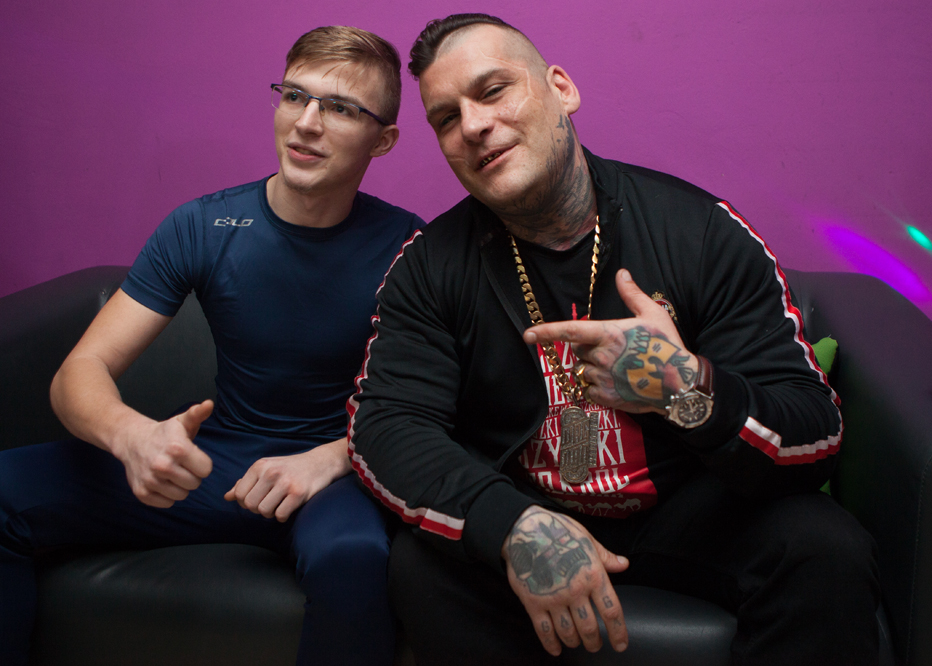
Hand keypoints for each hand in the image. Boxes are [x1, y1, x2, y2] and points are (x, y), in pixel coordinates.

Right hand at [113, 399, 214, 507]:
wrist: (132, 441)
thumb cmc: (164, 433)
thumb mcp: (182, 422)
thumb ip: (198, 414)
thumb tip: (208, 404)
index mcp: (177, 448)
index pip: (206, 470)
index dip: (202, 463)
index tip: (192, 456)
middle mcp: (162, 465)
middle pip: (195, 484)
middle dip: (191, 475)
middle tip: (181, 464)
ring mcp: (150, 481)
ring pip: (182, 496)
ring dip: (180, 486)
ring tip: (171, 472)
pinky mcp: (142, 493)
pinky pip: (167, 503)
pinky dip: (166, 495)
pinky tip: (161, 481)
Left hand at [224, 437, 351, 521]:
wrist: (321, 463)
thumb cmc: (291, 468)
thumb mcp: (267, 469)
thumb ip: (246, 482)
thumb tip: (228, 496)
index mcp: (260, 466)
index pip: (240, 494)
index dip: (246, 503)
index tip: (258, 499)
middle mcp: (271, 472)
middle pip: (250, 505)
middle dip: (259, 509)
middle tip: (270, 503)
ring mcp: (285, 482)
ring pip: (264, 511)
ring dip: (271, 513)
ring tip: (280, 504)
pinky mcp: (298, 493)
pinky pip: (280, 515)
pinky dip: (283, 517)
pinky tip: (289, 508)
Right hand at [502, 506, 628, 655]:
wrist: (524, 529)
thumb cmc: (557, 531)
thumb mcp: (587, 539)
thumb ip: (606, 557)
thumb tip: (624, 565)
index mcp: (593, 575)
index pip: (611, 611)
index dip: (618, 632)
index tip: (621, 645)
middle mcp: (575, 590)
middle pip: (590, 627)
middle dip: (594, 642)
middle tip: (595, 646)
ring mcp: (553, 598)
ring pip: (569, 632)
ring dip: (575, 643)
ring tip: (577, 644)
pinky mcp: (533, 602)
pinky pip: (544, 630)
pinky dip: (550, 644)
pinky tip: (556, 649)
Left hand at [524, 269, 697, 413]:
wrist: (680, 383)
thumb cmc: (667, 345)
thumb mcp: (653, 314)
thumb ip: (632, 294)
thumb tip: (622, 273)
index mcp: (608, 334)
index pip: (569, 331)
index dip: (546, 332)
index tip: (528, 335)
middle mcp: (601, 356)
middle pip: (578, 350)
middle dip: (589, 348)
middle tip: (614, 349)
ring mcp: (602, 378)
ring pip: (583, 371)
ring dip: (593, 368)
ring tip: (619, 367)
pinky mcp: (606, 398)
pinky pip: (589, 390)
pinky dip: (597, 387)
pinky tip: (617, 382)